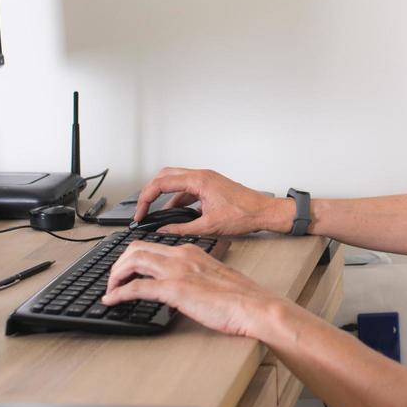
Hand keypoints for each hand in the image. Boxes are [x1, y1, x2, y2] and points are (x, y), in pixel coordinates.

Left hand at [102, 240, 277, 337]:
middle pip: (136, 249)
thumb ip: (197, 278)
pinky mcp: (174, 289)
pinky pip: (136, 288)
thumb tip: (184, 291)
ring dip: (115, 275)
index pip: (154, 246)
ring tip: (110, 289)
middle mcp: (182, 256)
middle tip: (114, 278)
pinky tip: (111, 300)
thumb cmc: (243, 298)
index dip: (134, 257)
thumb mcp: (216, 279)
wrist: (255, 307)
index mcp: (192, 252)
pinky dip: (118, 293)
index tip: (127, 269)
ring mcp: (177, 271)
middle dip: (119, 263)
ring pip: (132, 262)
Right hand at [134, 168, 282, 235]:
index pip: (161, 183)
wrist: (265, 213)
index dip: (146, 199)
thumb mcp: (210, 226)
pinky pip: (188, 190)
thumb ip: (182, 228)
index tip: (141, 213)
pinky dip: (179, 201)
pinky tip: (178, 216)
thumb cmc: (246, 214)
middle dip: (151, 193)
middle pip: (165, 177)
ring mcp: (206, 180)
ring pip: (176, 183)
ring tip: (158, 216)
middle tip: (143, 209)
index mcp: (199, 180)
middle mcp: (201, 175)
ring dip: (166, 198)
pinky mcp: (211, 187)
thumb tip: (164, 231)